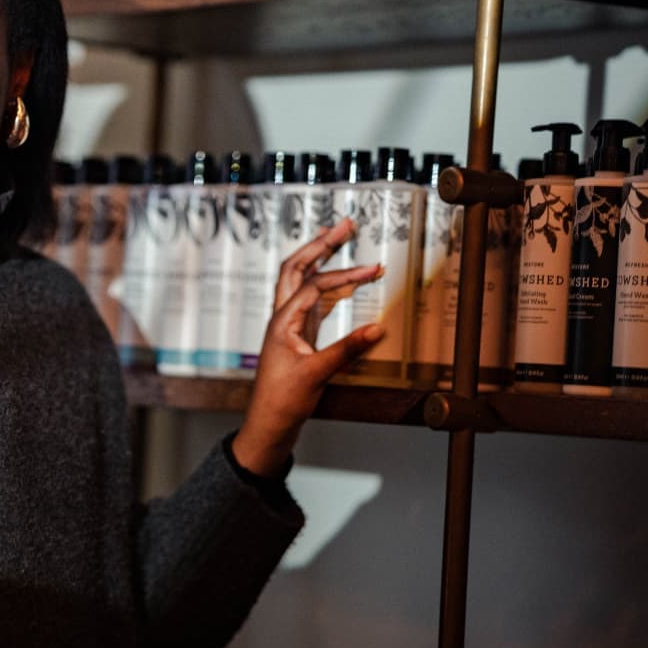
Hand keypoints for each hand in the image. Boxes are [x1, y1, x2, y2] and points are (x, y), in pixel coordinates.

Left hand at [232, 219, 385, 476]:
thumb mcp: (317, 374)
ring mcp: (289, 324)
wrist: (268, 424)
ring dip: (320, 258)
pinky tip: (343, 280)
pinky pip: (311, 299)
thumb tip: (379, 328)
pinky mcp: (298, 335)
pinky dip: (327, 284)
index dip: (344, 275)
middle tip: (345, 224)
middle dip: (321, 243)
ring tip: (341, 237)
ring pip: (301, 280)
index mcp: (282, 320)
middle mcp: (283, 316)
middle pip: (297, 267)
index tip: (373, 270)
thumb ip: (347, 350)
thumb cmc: (283, 400)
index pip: (314, 285)